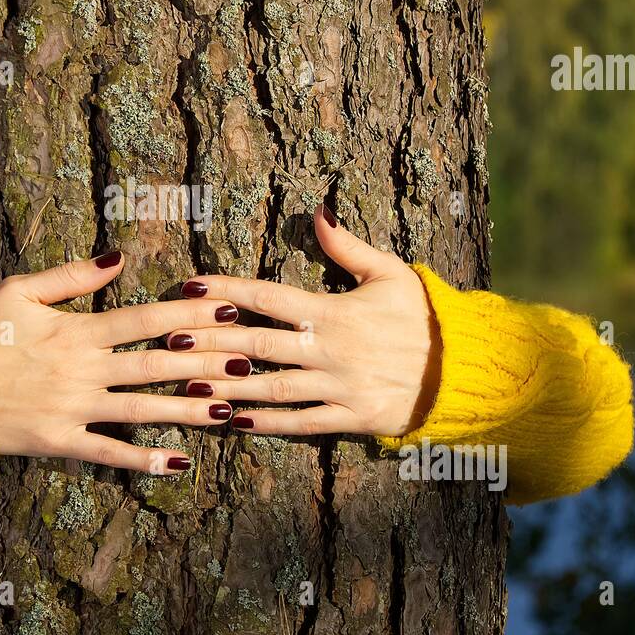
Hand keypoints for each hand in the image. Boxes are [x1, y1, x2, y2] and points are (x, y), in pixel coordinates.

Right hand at [0, 251, 252, 473]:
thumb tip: (119, 256)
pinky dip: (142, 460)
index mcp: (76, 331)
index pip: (145, 320)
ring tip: (229, 410)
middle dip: (205, 361)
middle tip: (250, 360)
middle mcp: (82, 370)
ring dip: (187, 411)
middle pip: (156, 365)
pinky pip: (107, 453)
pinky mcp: (58, 441)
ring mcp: (73, 408)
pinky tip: (178, 463)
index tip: (227, 307)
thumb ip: (72, 276)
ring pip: (141, 410)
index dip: (189, 314)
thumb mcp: (19, 290)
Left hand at [166, 208, 442, 438]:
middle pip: (257, 343)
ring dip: (226, 387)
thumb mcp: (391, 273)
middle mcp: (330, 349)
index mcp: (334, 310)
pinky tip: (231, 422)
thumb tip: (319, 211)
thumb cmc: (425, 317)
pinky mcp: (350, 419)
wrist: (467, 371)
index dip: (226, 290)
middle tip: (167, 340)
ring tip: (186, 387)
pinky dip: (265, 423)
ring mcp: (338, 387)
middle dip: (209, 342)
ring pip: (271, 387)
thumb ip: (348, 247)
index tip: (190, 286)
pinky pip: (300, 423)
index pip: (268, 296)